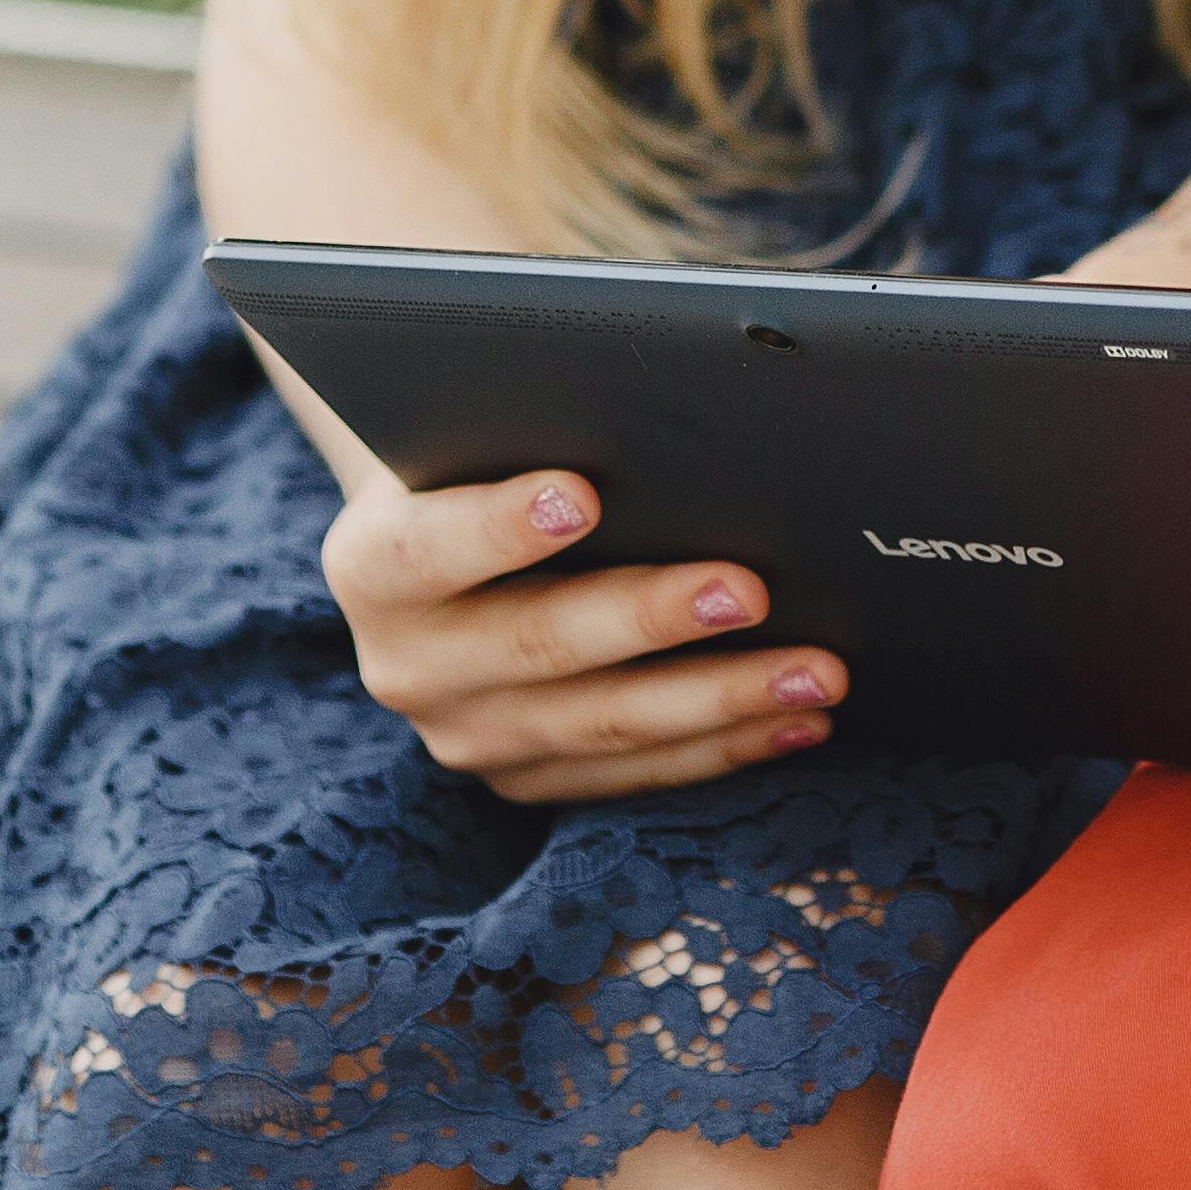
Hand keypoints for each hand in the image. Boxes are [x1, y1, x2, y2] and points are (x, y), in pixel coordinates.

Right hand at [319, 463, 843, 803]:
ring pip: (605, 726)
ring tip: (818, 668)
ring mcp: (466, 735)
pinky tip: (800, 718)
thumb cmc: (490, 453)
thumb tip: (664, 411)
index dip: (501, 524)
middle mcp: (406, 664)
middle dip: (652, 618)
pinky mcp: (527, 779)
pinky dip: (726, 746)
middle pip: (539, 645)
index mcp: (372, 563)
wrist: (451, 542)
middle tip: (750, 588)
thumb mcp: (479, 428)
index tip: (581, 492)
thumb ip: (534, 423)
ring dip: (722, 698)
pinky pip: (637, 774)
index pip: (431, 546)